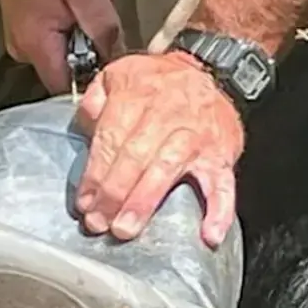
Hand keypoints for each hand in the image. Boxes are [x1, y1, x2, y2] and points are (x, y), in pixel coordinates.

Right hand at [0, 0, 123, 94]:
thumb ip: (104, 29)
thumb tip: (118, 60)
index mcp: (36, 45)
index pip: (70, 91)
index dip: (96, 82)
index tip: (115, 63)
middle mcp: (23, 50)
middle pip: (70, 73)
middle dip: (93, 50)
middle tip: (99, 14)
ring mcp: (22, 39)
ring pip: (67, 54)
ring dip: (84, 32)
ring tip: (85, 0)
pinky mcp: (26, 27)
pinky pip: (58, 38)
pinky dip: (73, 22)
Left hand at [73, 51, 243, 245]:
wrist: (216, 73)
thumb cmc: (164, 82)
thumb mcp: (122, 73)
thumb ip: (97, 97)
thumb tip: (84, 123)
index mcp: (137, 96)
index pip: (111, 139)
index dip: (95, 174)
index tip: (85, 202)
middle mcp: (166, 117)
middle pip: (134, 158)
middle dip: (113, 194)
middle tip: (98, 222)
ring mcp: (195, 139)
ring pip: (166, 172)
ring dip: (144, 203)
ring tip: (126, 229)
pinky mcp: (220, 157)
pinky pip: (223, 186)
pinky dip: (219, 211)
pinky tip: (209, 235)